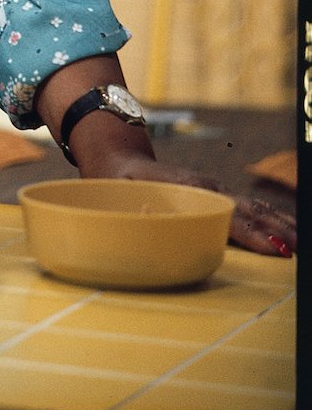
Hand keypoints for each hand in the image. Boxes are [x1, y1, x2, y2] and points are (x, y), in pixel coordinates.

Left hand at [78, 145, 295, 257]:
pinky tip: (285, 229)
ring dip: (277, 223)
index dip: (250, 234)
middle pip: (247, 210)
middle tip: (297, 251)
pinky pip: (248, 206)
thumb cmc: (116, 182)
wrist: (117, 158)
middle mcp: (204, 188)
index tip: (274, 250)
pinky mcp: (212, 193)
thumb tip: (152, 222)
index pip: (226, 215)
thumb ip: (135, 211)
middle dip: (275, 230)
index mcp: (185, 190)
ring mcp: (211, 189)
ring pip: (252, 206)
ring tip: (299, 243)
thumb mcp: (118, 196)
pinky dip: (270, 217)